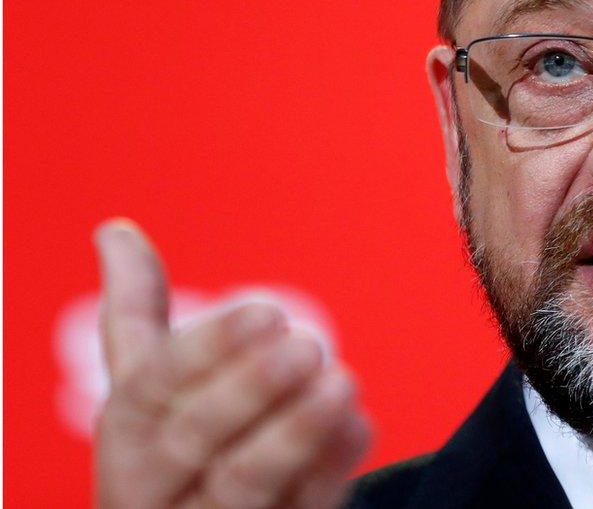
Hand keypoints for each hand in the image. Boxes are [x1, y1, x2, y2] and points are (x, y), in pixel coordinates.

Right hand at [94, 219, 369, 507]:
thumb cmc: (170, 452)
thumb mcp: (144, 391)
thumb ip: (136, 315)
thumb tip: (114, 228)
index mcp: (126, 433)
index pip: (152, 386)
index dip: (209, 347)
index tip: (267, 310)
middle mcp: (156, 485)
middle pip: (195, 436)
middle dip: (251, 387)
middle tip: (309, 344)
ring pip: (244, 485)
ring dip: (295, 431)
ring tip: (342, 381)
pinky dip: (331, 468)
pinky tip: (358, 424)